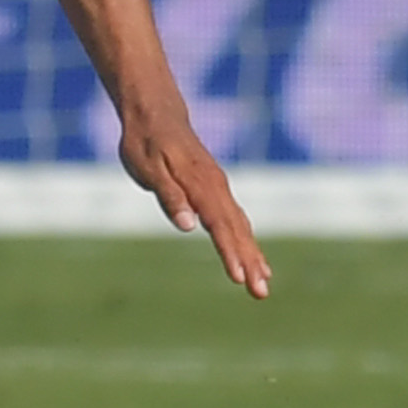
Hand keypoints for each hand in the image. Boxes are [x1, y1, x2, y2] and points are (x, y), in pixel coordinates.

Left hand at [120, 111, 268, 299]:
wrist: (156, 114)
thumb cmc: (146, 143)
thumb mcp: (148, 168)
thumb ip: (168, 195)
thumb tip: (187, 225)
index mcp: (200, 184)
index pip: (218, 225)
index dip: (229, 252)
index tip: (238, 278)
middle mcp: (216, 187)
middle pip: (236, 230)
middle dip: (249, 262)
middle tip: (260, 293)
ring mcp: (219, 189)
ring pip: (240, 227)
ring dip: (252, 256)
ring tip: (262, 284)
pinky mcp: (216, 190)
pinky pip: (236, 220)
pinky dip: (246, 241)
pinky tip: (253, 260)